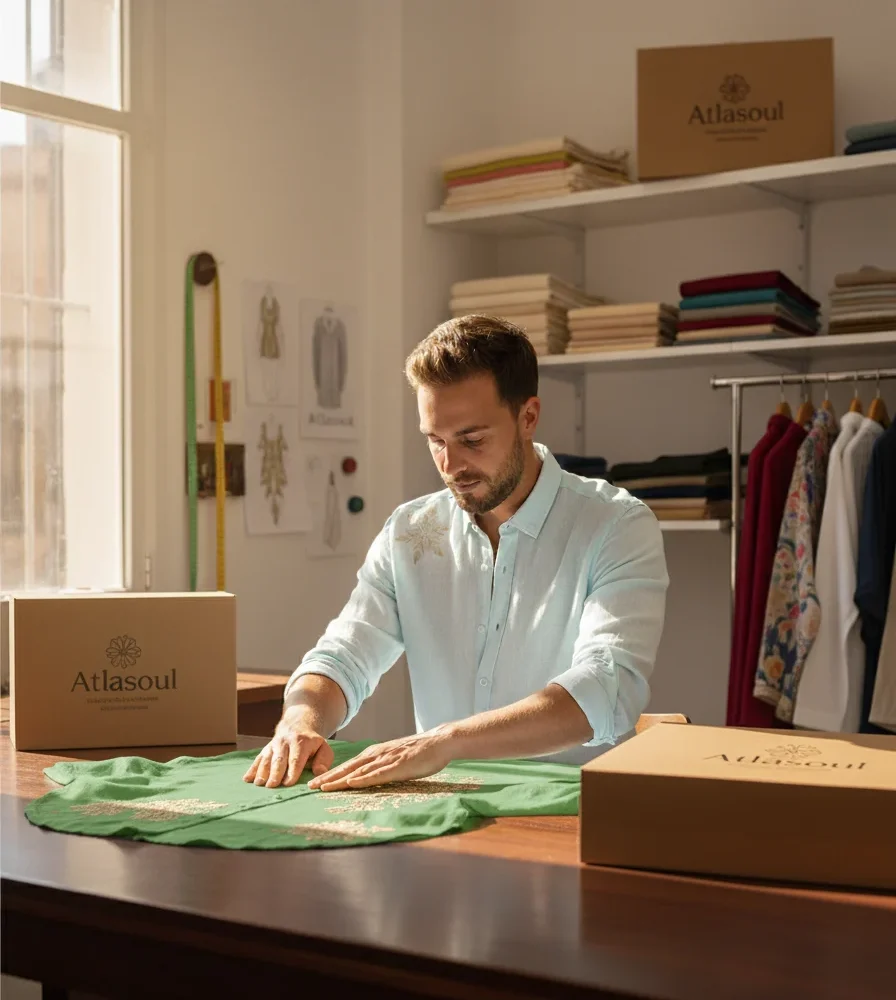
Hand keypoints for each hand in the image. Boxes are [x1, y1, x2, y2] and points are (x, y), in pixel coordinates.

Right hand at [242, 717, 333, 787]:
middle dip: (275, 773)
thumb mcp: (323, 747)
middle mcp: (285, 742)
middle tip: (272, 786)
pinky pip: (258, 758)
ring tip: (259, 783)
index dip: (292, 771)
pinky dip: (252, 769)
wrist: (297, 725)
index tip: (288, 783)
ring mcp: (273, 745)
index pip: (296, 759)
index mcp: (301, 742)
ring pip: (267, 758)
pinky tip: (246, 778)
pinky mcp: (266, 749)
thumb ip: (323, 760)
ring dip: (262, 771)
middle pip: (279, 759)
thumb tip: (320, 772)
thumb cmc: (312, 743)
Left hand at [308, 729, 455, 790]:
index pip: (348, 766)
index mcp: (375, 753)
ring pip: (358, 771)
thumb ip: (380, 767)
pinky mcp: (398, 765)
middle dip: (328, 777)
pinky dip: (363, 778)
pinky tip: (352, 783)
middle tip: (310, 786)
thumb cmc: (418, 752)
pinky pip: (378, 773)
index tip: (315, 783)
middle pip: (348, 768)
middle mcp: (376, 754)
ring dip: (340, 779)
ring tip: (323, 787)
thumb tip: (366, 777)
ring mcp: (386, 759)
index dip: (331, 774)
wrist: (439, 741)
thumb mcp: (394, 759)